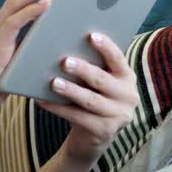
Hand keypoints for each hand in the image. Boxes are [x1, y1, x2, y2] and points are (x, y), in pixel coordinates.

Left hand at [36, 32, 139, 163]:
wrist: (95, 135)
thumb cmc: (93, 97)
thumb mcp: (99, 83)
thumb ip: (93, 67)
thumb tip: (65, 46)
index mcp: (127, 77)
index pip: (118, 59)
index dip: (106, 47)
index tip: (91, 36)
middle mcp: (128, 96)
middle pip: (102, 80)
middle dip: (83, 70)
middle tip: (64, 61)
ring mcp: (118, 115)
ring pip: (90, 100)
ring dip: (71, 90)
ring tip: (53, 83)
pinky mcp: (105, 131)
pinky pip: (78, 117)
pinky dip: (59, 108)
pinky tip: (43, 101)